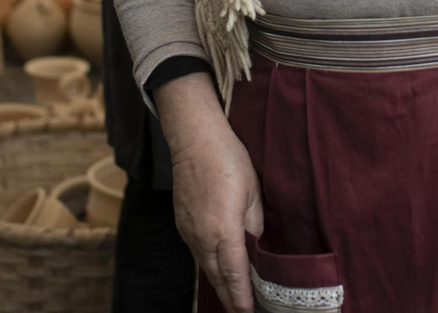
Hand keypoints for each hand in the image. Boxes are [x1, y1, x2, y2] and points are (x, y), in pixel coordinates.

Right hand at [157, 73, 262, 312]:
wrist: (194, 139)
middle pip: (218, 278)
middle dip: (231, 299)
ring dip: (220, 285)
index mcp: (224, 230)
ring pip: (206, 268)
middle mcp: (202, 237)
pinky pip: (198, 254)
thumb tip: (255, 247)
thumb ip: (254, 225)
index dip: (243, 298)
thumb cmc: (228, 160)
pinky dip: (210, 268)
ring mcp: (189, 232)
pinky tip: (218, 272)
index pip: (235, 274)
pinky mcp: (182, 224)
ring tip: (234, 300)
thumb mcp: (253, 192)